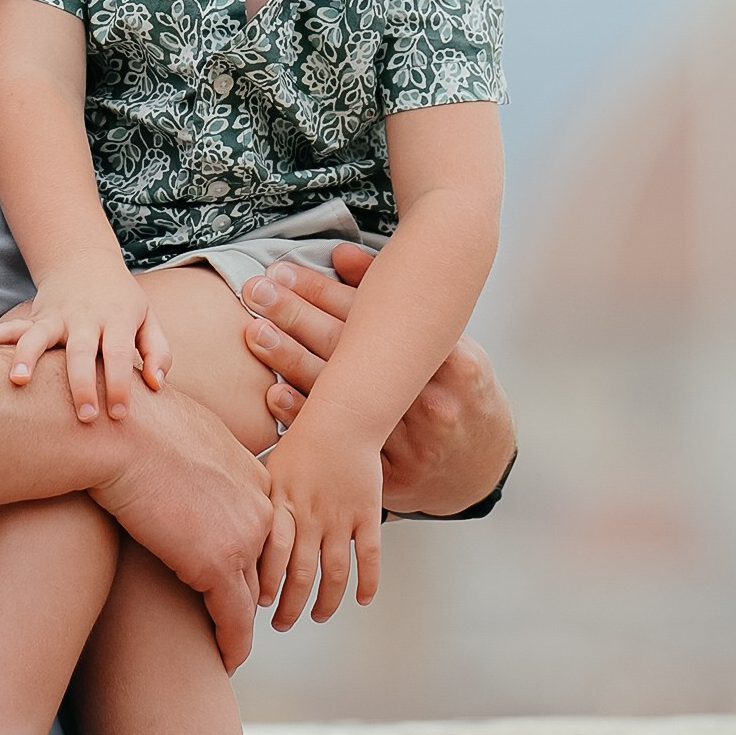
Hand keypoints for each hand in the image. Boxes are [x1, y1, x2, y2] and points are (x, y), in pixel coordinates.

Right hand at [0, 264, 169, 423]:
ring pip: (39, 335)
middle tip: (85, 417)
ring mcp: (56, 316)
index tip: (119, 414)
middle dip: (81, 384)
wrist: (86, 262)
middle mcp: (85, 317)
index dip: (121, 384)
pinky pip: (11, 327)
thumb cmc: (122, 302)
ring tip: (18, 382)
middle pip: (81, 350)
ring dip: (27, 357)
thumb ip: (158, 351)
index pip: (120, 354)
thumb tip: (157, 385)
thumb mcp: (148, 319)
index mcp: (116, 318)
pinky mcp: (35, 318)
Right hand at [88, 390, 271, 670]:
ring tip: (230, 649)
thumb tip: (177, 460)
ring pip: (249, 598)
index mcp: (254, 476)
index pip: (262, 530)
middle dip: (251, 595)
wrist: (120, 430)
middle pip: (262, 567)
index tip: (242, 581)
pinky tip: (225, 662)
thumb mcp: (182, 435)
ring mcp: (244, 537)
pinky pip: (234, 619)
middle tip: (237, 623)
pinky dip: (231, 644)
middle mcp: (260, 507)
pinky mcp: (218, 565)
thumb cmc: (135, 425)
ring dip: (240, 626)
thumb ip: (195, 459)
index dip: (252, 560)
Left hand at [239, 249, 518, 515]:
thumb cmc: (455, 391)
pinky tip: (275, 395)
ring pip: (341, 399)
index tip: (283, 271)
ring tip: (255, 333)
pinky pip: (341, 447)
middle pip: (352, 353)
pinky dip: (305, 419)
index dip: (323, 292)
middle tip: (256, 292)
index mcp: (452, 361)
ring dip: (293, 362)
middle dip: (298, 317)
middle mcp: (430, 402)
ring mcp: (410, 445)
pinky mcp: (390, 480)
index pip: (375, 319)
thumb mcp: (444, 340)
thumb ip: (392, 296)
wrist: (479, 467)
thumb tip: (339, 254)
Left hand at [258, 413, 383, 627]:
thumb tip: (229, 530)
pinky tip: (362, 600)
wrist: (344, 417)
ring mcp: (341, 517)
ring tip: (318, 616)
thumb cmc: (302, 440)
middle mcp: (311, 515)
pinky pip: (369, 556)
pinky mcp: (367, 514)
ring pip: (335, 574)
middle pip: (300, 575)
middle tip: (281, 624)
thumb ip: (256, 504)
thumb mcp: (268, 469)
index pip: (270, 557)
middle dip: (289, 607)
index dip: (265, 586)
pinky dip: (367, 583)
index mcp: (283, 504)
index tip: (258, 605)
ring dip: (325, 603)